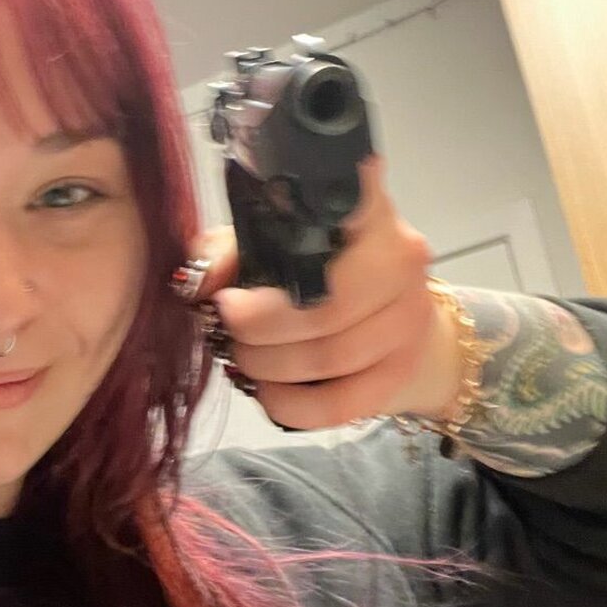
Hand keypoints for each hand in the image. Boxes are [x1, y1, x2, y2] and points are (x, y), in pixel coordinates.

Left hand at [184, 155, 463, 429]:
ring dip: (267, 366)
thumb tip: (197, 282)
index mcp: (369, 213)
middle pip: (326, 304)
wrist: (387, 322)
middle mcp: (401, 260)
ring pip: (329, 357)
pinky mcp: (401, 373)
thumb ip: (227, 251)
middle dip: (258, 326)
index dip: (292, 231)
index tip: (249, 259)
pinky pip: (339, 404)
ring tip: (243, 357)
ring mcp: (409, 320)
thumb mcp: (268, 243)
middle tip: (228, 327)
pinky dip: (289, 404)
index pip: (347, 202)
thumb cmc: (317, 271)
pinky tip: (267, 392)